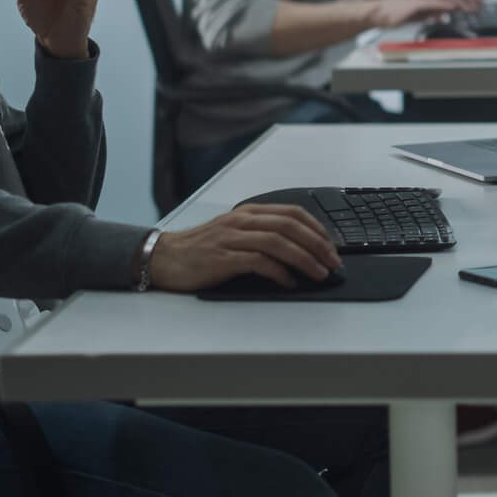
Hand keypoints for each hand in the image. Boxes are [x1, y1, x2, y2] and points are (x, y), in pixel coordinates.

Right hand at [145, 204, 342, 291]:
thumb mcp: (234, 233)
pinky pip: (258, 262)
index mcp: (248, 213)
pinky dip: (279, 272)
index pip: (292, 213)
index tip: (332, 245)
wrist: (163, 257)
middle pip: (290, 226)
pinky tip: (289, 282)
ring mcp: (231, 239)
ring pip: (278, 242)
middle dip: (318, 244)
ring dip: (304, 259)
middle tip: (333, 262)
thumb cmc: (201, 249)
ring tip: (319, 273)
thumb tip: (300, 249)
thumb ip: (262, 235)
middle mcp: (242, 221)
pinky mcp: (222, 258)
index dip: (317, 228)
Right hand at [369, 0, 485, 28]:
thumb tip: (456, 11)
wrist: (381, 13)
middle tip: (480, 7)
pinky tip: (453, 8)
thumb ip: (441, 9)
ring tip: (471, 9)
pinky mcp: (413, 2)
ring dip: (461, 1)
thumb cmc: (404, 11)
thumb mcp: (427, 10)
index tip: (482, 2)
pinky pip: (431, 1)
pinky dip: (444, 4)